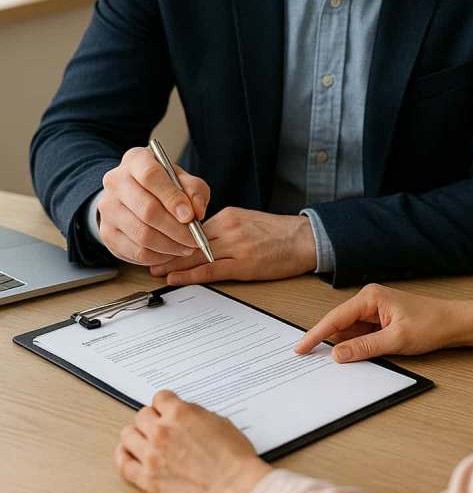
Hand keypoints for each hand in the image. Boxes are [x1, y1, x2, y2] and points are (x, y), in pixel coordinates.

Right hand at [98, 146, 210, 266]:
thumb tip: (197, 212)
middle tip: (195, 240)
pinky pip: (135, 251)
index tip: (190, 216)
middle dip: (176, 229)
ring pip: (142, 234)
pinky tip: (170, 252)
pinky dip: (158, 256)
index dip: (172, 198)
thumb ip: (194, 190)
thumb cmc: (162, 184)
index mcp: (135, 160)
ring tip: (187, 247)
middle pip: (147, 210)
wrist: (132, 193)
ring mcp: (107, 208)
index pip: (151, 176)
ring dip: (170, 246)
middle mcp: (115, 181)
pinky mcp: (106, 232)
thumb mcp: (182, 179)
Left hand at [115, 390, 270, 492]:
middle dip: (151, 418)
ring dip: (137, 434)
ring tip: (144, 439)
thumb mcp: (217, 420)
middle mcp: (162, 431)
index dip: (164, 404)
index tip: (165, 409)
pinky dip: (123, 456)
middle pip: (142, 415)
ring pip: (128, 435)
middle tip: (158, 425)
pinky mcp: (148, 479)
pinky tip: (129, 453)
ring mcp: (152, 456)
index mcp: (179, 413)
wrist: (233, 486)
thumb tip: (182, 414)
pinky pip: (123, 464)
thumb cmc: (232, 456)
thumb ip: (193, 414)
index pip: (159, 398)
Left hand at [148, 208, 316, 283]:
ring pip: (196, 254)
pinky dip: (189, 274)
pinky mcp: (244, 264)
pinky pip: (210, 269)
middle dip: (166, 249)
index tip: (157, 240)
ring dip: (173, 263)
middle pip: (190, 239)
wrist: (305, 239)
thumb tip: (202, 238)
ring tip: (155, 269)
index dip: (173, 236)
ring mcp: (236, 246)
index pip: (193, 226)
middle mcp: (229, 227)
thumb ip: (225, 228)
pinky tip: (175, 277)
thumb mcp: (248, 221)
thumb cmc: (279, 232)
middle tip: (147, 256)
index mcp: (229, 215)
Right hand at [295, 283, 472, 361]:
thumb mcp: (396, 340)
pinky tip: (348, 358)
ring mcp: (375, 311)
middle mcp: (369, 300)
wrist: (455, 323)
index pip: (335, 318)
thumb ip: (364, 347)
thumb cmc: (431, 324)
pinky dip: (353, 347)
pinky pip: (360, 335)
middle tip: (305, 358)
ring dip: (340, 346)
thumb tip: (337, 354)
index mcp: (370, 297)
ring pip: (349, 331)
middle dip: (325, 341)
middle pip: (339, 324)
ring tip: (322, 361)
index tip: (300, 348)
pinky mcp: (380, 321)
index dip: (315, 334)